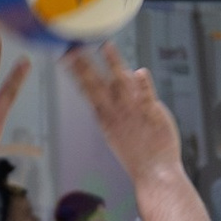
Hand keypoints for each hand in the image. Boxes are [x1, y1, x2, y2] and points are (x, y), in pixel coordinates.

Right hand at [65, 39, 181, 180]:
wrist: (154, 173)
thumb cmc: (137, 152)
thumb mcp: (117, 128)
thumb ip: (117, 103)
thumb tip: (121, 78)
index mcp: (106, 115)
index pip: (87, 89)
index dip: (76, 72)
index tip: (65, 56)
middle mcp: (116, 112)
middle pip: (97, 85)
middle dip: (85, 66)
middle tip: (73, 48)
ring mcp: (134, 112)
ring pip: (121, 85)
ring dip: (114, 66)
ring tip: (107, 47)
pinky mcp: (153, 115)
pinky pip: (147, 98)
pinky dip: (144, 86)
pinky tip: (140, 72)